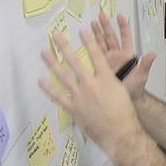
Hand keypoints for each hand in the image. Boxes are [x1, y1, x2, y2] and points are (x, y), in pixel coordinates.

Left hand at [39, 25, 141, 152]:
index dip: (89, 42)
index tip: (82, 31)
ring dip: (52, 63)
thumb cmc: (125, 114)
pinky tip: (41, 81)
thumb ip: (115, 79)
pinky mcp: (74, 109)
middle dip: (64, 47)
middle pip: (75, 61)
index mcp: (106, 79)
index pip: (96, 55)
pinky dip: (49, 89)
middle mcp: (91, 84)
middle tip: (55, 35)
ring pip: (63, 76)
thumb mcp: (123, 91)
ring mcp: (80, 97)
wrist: (120, 134)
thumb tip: (116, 71)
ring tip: (44, 53)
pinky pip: (58, 97)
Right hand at [90, 13, 155, 101]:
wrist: (123, 100)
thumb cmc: (134, 89)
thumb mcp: (141, 76)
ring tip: (92, 22)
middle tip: (101, 15)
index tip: (119, 17)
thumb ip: (145, 65)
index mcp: (127, 55)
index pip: (125, 38)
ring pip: (102, 42)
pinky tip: (85, 38)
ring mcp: (107, 60)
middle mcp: (117, 55)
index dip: (122, 27)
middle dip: (106, 26)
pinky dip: (90, 45)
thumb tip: (154, 54)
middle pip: (111, 37)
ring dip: (97, 32)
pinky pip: (94, 53)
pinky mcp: (99, 66)